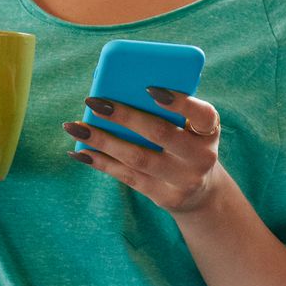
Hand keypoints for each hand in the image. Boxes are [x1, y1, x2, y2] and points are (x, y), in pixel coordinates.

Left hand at [63, 88, 224, 215]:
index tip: (149, 88)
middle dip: (123, 116)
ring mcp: (182, 180)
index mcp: (210, 130)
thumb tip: (116, 91)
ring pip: (136, 157)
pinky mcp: (163, 196)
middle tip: (94, 101)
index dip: (178, 102)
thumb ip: (166, 111)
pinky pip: (126, 176)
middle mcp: (201, 157)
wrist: (202, 192)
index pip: (201, 114)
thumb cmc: (187, 143)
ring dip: (102, 140)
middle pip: (159, 134)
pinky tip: (79, 151)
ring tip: (75, 126)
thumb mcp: (190, 127)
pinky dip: (100, 162)